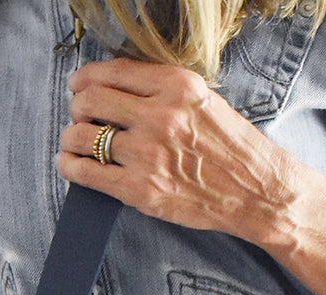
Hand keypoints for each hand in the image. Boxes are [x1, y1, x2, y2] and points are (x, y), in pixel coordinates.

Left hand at [56, 57, 303, 245]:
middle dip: (77, 106)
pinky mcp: (141, 190)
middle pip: (91, 101)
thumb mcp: (204, 101)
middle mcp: (160, 116)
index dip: (86, 78)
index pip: (113, 71)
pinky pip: (87, 173)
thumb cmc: (232, 149)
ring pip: (83, 136)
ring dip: (70, 137)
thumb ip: (163, 91)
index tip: (79, 84)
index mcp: (177, 86)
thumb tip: (117, 88)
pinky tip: (69, 163)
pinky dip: (69, 166)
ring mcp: (148, 154)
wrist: (256, 192)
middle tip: (78, 114)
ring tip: (73, 140)